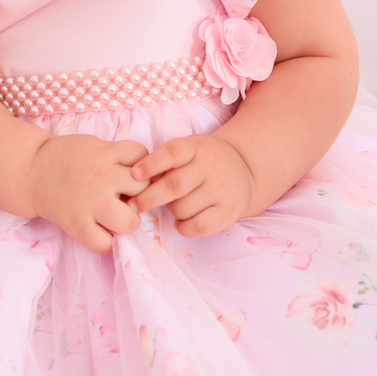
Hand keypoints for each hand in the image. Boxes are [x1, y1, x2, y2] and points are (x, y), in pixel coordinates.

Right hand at [28, 135, 148, 253]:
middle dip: (139, 193)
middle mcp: (101, 177)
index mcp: (105, 154)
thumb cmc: (66, 158)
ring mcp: (90, 203)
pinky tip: (105, 232)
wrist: (31, 171)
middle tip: (127, 197)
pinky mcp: (77, 225)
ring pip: (129, 221)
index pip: (141, 155)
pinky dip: (109, 242)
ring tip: (118, 216)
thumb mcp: (94, 145)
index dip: (141, 165)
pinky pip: (105, 244)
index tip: (131, 172)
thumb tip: (145, 175)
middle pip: (142, 189)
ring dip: (128, 221)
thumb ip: (118, 156)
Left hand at [129, 134, 253, 236]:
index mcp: (195, 148)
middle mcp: (210, 167)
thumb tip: (137, 182)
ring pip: (183, 208)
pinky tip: (181, 223)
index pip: (172, 153)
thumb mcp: (188, 150)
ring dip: (171, 211)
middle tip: (134, 205)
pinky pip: (198, 226)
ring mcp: (221, 190)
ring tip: (174, 206)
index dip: (152, 164)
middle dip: (149, 198)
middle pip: (174, 185)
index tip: (134, 174)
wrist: (243, 169)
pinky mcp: (228, 212)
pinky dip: (183, 228)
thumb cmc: (203, 161)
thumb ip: (166, 161)